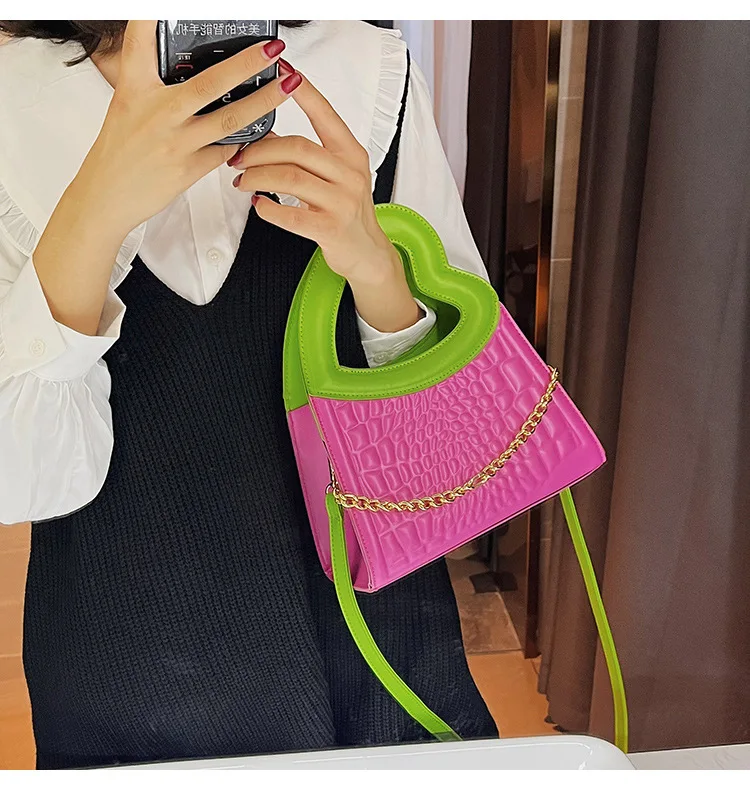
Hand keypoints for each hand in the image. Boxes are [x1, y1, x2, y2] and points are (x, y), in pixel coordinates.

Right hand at [31, 21, 300, 336]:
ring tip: (286, 86)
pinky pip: (227, 149)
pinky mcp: (189, 168)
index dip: (156, 16)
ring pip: (231, 118)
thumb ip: (154, 83)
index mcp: (136, 87)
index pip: (143, 38)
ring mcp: (176, 141)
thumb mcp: (127, 104)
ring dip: (264, 101)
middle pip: (211, 81)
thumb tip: (189, 66)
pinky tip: (264, 128)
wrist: (106, 197)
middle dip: (247, 62)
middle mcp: (157, 110)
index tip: (176, 5)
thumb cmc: (118, 150)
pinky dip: (246, 139)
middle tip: (273, 49)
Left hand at [228, 61, 421, 331]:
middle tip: (238, 156)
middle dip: (261, 150)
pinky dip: (268, 209)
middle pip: (298, 148)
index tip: (285, 71)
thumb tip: (264, 135)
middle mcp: (349, 174)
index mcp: (351, 155)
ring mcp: (342, 202)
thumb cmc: (345, 213)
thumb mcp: (333, 178)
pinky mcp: (331, 228)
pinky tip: (259, 205)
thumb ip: (304, 156)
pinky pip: (291, 215)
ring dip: (258, 177)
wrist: (367, 254)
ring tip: (241, 181)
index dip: (305, 93)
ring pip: (290, 178)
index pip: (326, 116)